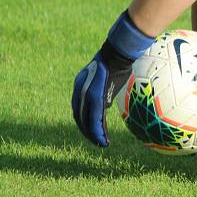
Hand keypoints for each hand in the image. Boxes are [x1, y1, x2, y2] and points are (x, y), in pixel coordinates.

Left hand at [71, 11, 153, 146]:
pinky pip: (95, 118)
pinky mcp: (96, 97)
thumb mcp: (106, 77)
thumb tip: (105, 103)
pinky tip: (104, 139)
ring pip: (87, 120)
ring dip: (93, 135)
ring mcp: (87, 94)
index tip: (90, 130)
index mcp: (80, 85)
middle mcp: (80, 91)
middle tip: (95, 141)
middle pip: (80, 117)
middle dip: (87, 131)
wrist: (117, 53)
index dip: (83, 121)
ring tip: (100, 144)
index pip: (78, 108)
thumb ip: (102, 90)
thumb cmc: (117, 61)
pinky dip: (98, 131)